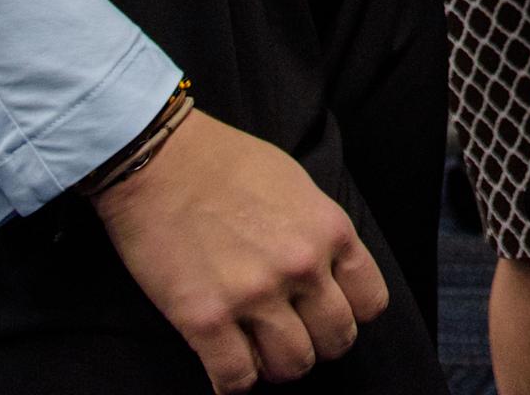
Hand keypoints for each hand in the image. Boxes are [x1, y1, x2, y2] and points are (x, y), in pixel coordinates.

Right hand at [93, 108, 387, 390]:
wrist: (159, 157)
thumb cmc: (226, 163)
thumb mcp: (296, 184)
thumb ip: (320, 232)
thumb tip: (330, 275)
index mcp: (328, 230)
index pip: (370, 302)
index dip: (349, 311)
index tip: (324, 309)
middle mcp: (299, 265)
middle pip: (335, 340)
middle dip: (315, 341)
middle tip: (288, 330)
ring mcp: (253, 295)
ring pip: (292, 367)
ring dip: (274, 362)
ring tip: (254, 344)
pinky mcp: (205, 320)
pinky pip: (236, 380)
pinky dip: (232, 378)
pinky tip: (222, 357)